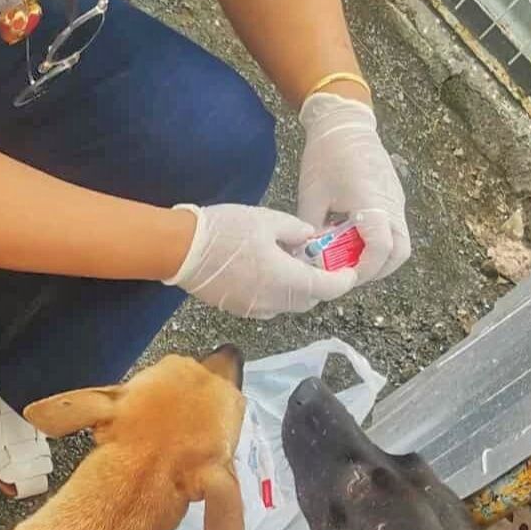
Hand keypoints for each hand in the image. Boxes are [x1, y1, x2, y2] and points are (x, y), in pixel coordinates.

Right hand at [166, 202, 357, 319]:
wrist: (182, 250)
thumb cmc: (225, 230)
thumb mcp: (267, 219)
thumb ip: (296, 231)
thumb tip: (308, 239)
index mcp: (285, 279)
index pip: (326, 289)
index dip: (342, 282)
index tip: (348, 272)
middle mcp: (273, 301)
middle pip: (309, 300)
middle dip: (319, 285)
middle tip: (318, 262)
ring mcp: (255, 309)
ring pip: (288, 305)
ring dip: (297, 290)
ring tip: (290, 264)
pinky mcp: (239, 310)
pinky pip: (268, 305)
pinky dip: (277, 292)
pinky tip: (267, 271)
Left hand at [297, 90, 410, 282]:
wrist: (344, 124)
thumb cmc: (326, 157)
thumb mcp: (311, 196)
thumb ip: (312, 232)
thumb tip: (308, 260)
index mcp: (370, 202)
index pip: (381, 248)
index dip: (364, 270)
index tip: (344, 276)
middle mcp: (390, 204)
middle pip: (399, 253)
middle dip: (376, 270)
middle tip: (350, 273)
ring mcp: (396, 200)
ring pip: (401, 243)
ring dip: (379, 257)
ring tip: (351, 256)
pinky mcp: (394, 197)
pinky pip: (395, 228)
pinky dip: (379, 241)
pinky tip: (354, 237)